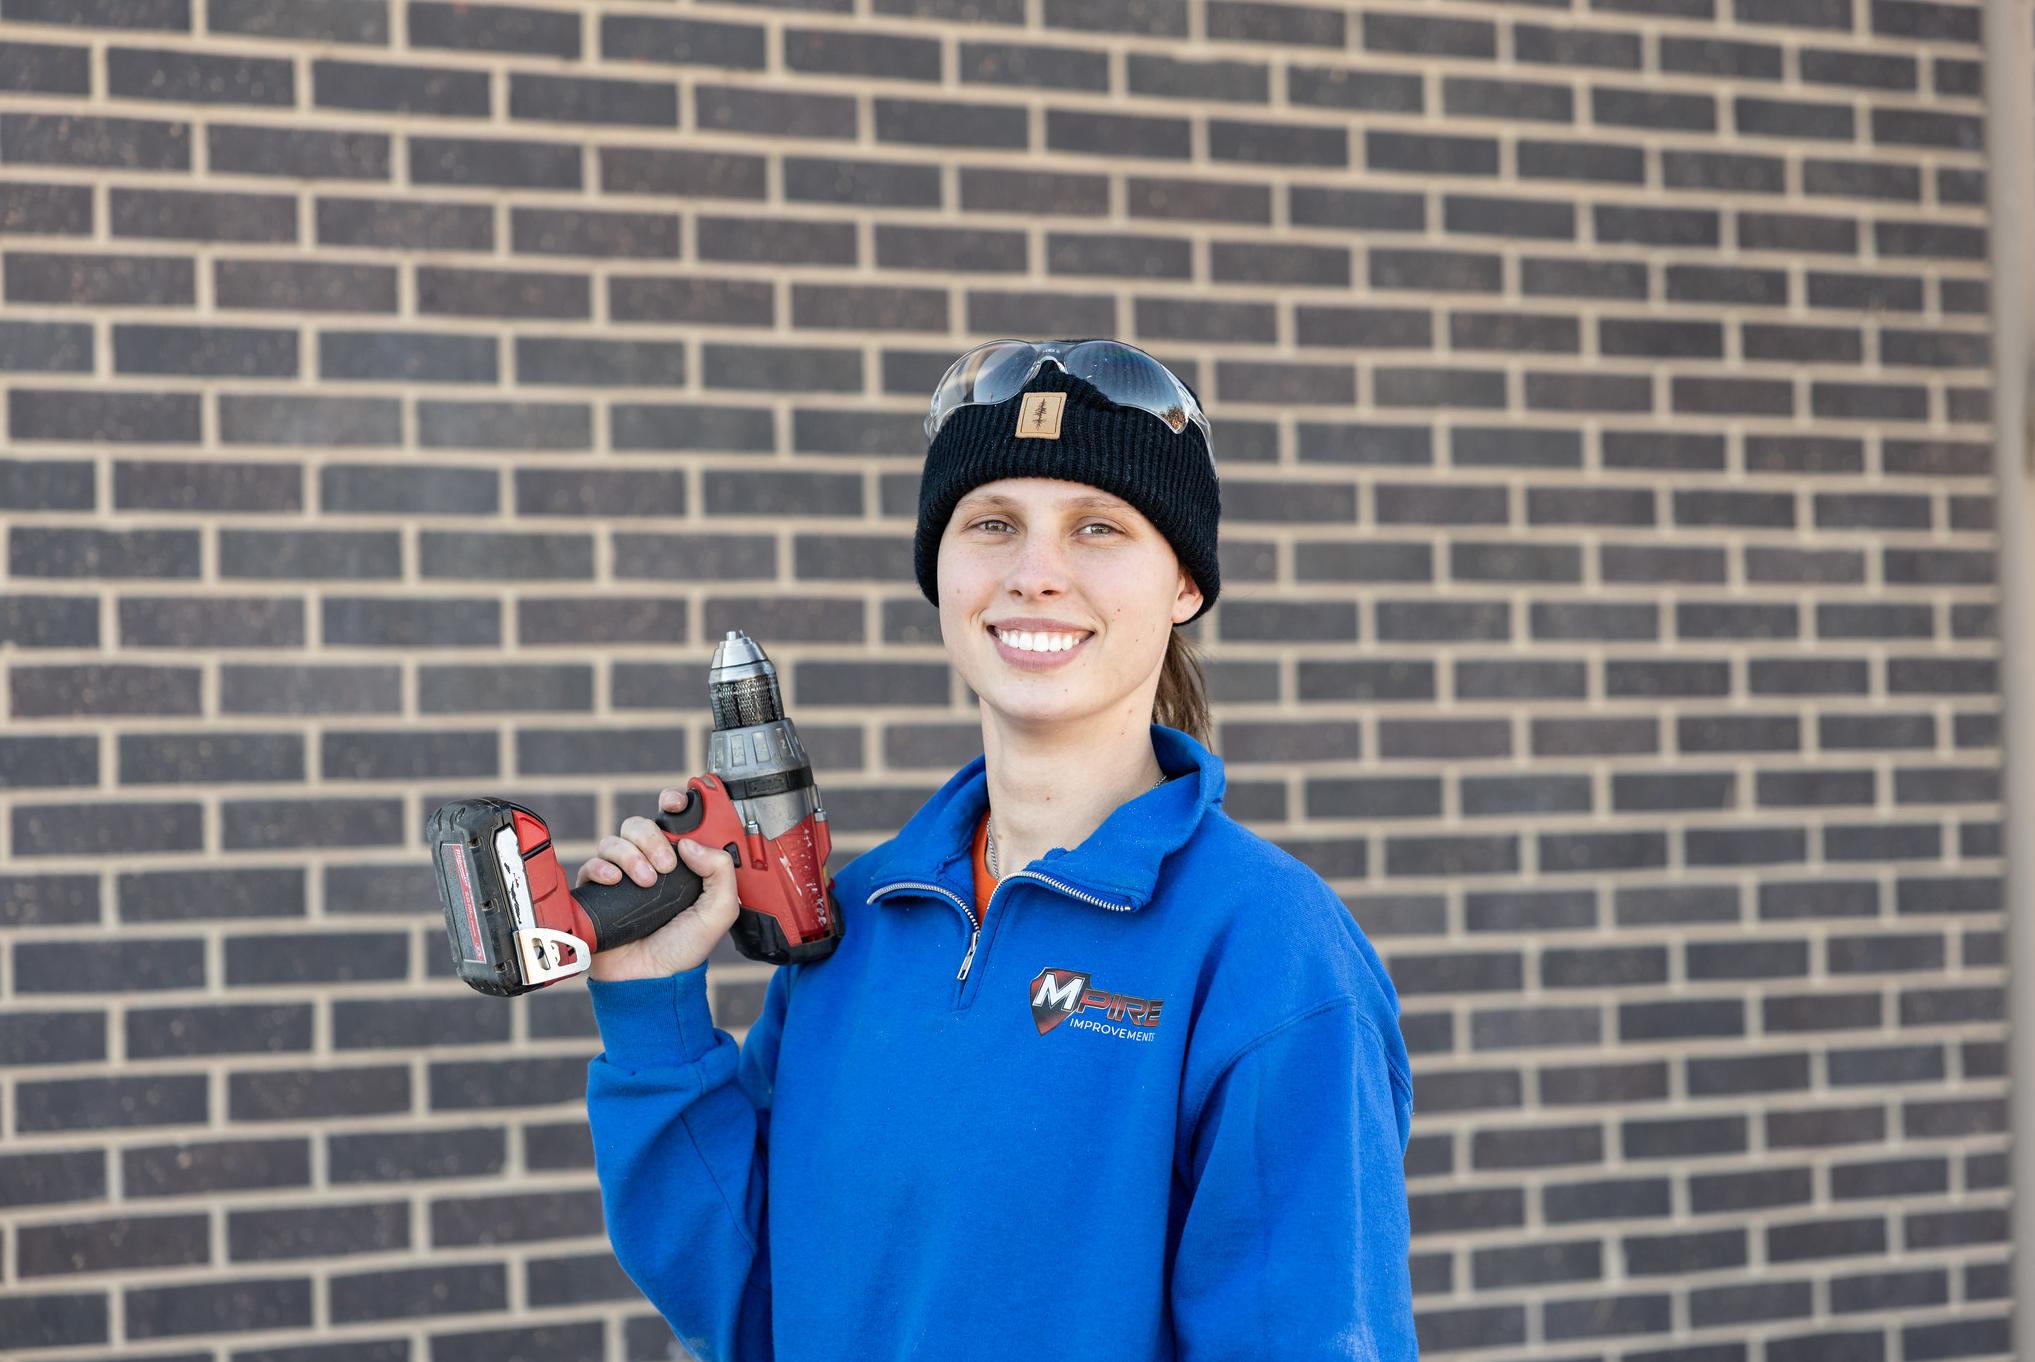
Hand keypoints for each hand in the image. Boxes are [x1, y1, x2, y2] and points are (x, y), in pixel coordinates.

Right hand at [574, 785, 740, 980]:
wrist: (650, 980)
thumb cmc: (683, 948)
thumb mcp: (719, 911)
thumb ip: (721, 873)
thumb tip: (692, 843)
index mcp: (680, 863)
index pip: (673, 821)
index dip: (673, 803)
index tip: (675, 802)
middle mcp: (650, 864)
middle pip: (640, 824)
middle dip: (653, 838)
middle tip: (666, 866)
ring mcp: (622, 876)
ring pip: (616, 840)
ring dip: (632, 856)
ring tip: (646, 883)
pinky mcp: (597, 891)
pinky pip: (592, 863)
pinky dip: (603, 868)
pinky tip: (616, 882)